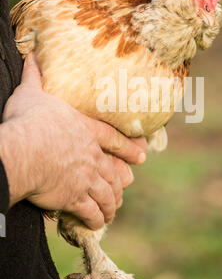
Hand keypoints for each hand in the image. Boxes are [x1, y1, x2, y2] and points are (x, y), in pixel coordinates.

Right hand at [0, 53, 146, 228]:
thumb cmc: (28, 120)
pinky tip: (97, 223)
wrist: (22, 150)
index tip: (142, 155)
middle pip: (113, 171)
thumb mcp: (32, 93)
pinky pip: (91, 211)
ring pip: (106, 194)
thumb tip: (32, 54)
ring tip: (113, 210)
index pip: (113, 139)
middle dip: (121, 180)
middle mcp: (91, 155)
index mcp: (85, 130)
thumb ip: (35, 76)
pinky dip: (95, 218)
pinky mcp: (74, 197)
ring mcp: (85, 178)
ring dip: (111, 204)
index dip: (129, 147)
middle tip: (128, 185)